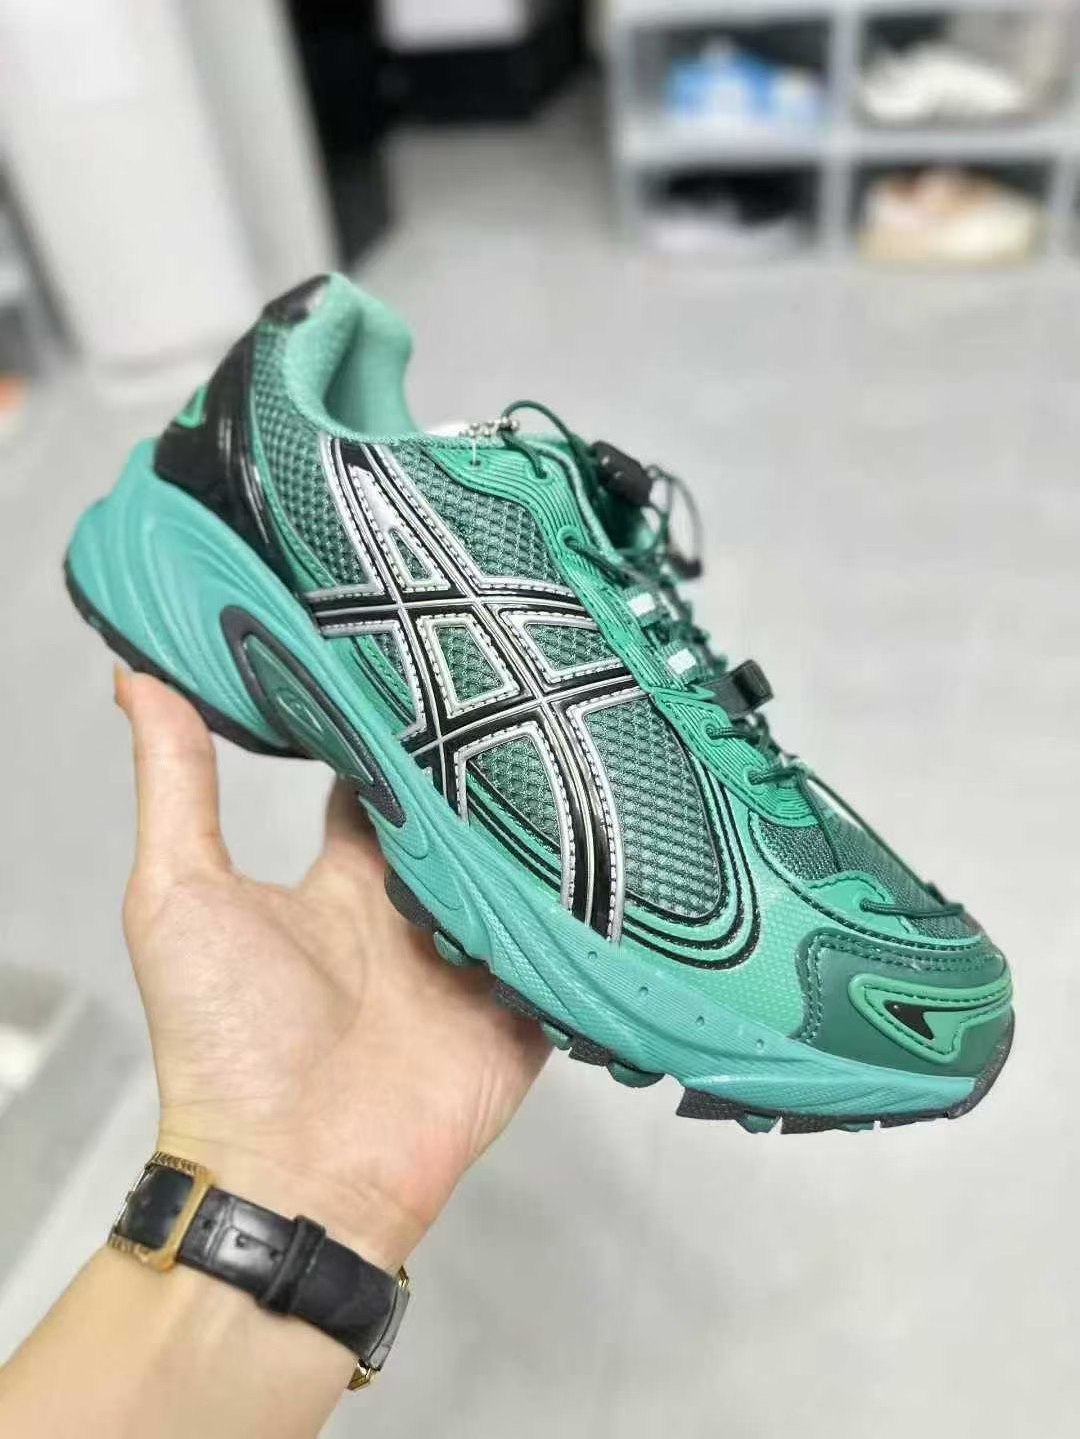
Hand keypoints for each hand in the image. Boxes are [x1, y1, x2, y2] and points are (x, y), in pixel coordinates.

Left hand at [115, 668, 549, 1269]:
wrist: (298, 1174)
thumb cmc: (228, 1041)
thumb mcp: (182, 896)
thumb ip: (176, 788)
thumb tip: (136, 678)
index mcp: (345, 881)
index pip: (378, 778)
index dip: (394, 719)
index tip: (419, 648)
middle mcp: (413, 908)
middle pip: (463, 812)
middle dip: (488, 757)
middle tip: (528, 675)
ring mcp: (475, 954)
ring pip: (526, 866)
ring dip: (549, 820)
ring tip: (594, 735)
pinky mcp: (525, 1002)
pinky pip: (572, 941)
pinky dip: (597, 903)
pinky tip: (633, 841)